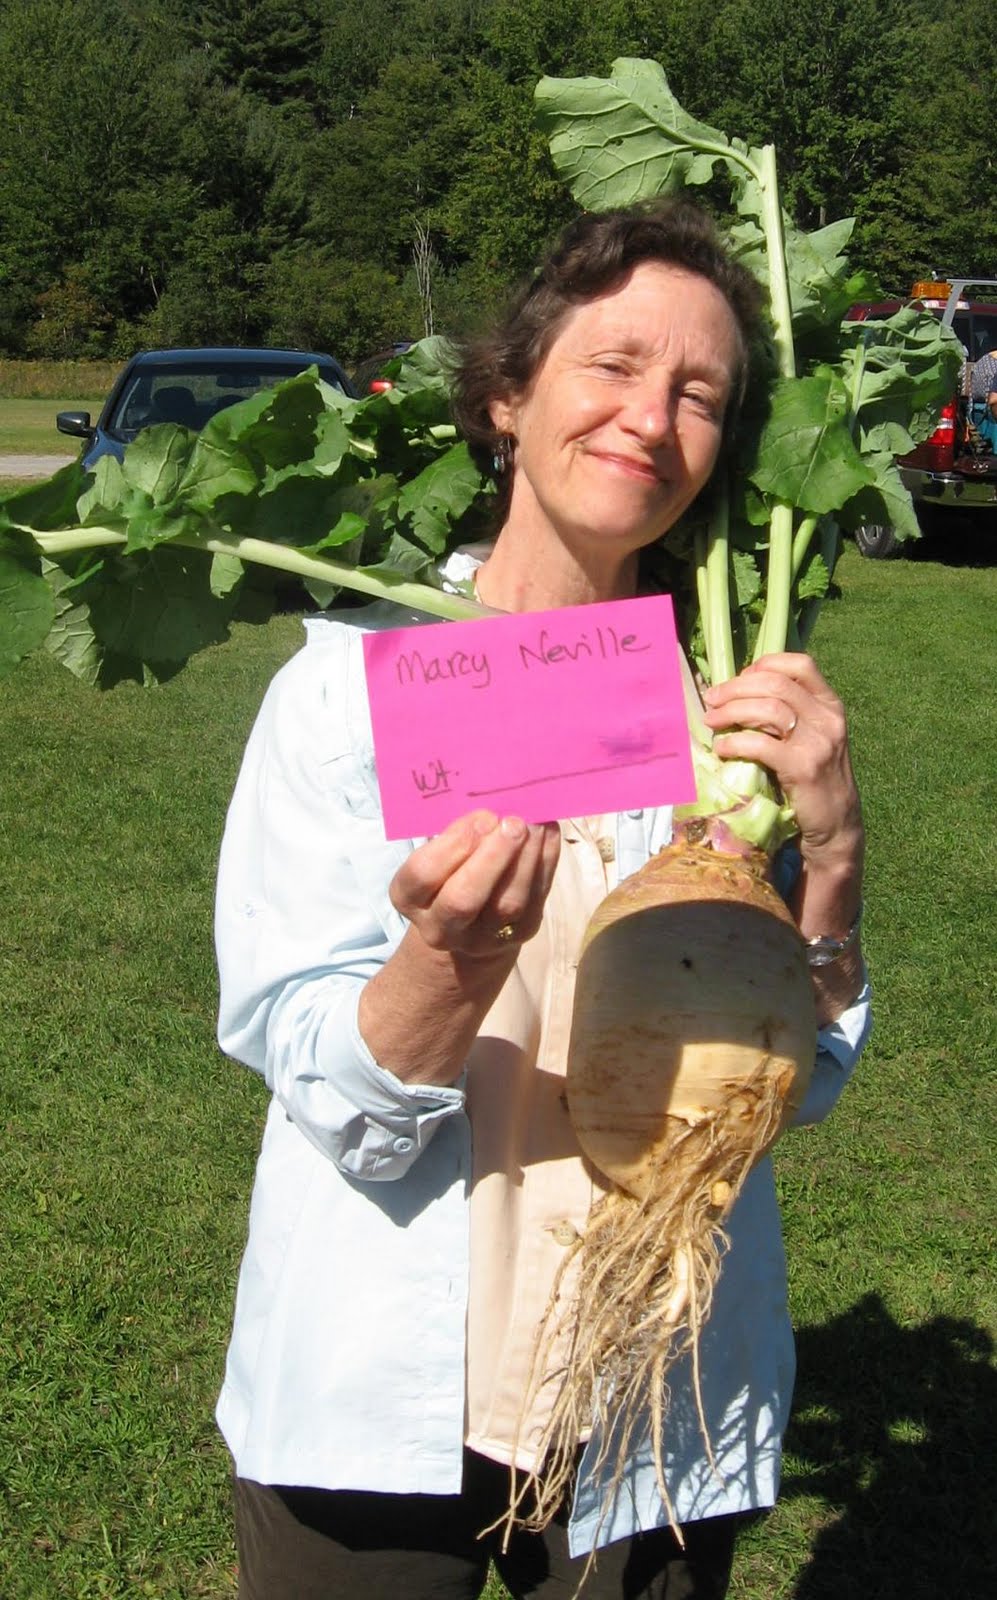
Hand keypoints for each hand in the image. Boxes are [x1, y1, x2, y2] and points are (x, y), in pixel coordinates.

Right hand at [389, 809, 560, 959]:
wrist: (469, 924)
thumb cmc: (449, 871)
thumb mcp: (437, 853)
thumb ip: (455, 834)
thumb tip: (492, 803)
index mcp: (409, 899)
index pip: (422, 874)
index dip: (453, 844)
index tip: (482, 816)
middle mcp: (441, 926)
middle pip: (462, 899)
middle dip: (491, 857)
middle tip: (513, 823)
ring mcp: (482, 937)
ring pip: (506, 902)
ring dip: (525, 857)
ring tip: (535, 823)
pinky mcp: (519, 933)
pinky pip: (536, 898)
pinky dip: (546, 861)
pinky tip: (548, 832)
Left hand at [702, 653, 863, 872]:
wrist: (836, 824)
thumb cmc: (814, 779)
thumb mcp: (812, 738)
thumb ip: (788, 714)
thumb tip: (740, 693)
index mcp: (829, 705)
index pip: (800, 664)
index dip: (764, 665)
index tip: (739, 679)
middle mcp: (827, 718)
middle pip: (775, 683)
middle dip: (736, 688)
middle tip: (712, 700)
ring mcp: (818, 743)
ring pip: (768, 709)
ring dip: (731, 711)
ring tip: (711, 721)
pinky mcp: (803, 768)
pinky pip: (761, 744)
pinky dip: (735, 742)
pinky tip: (722, 749)